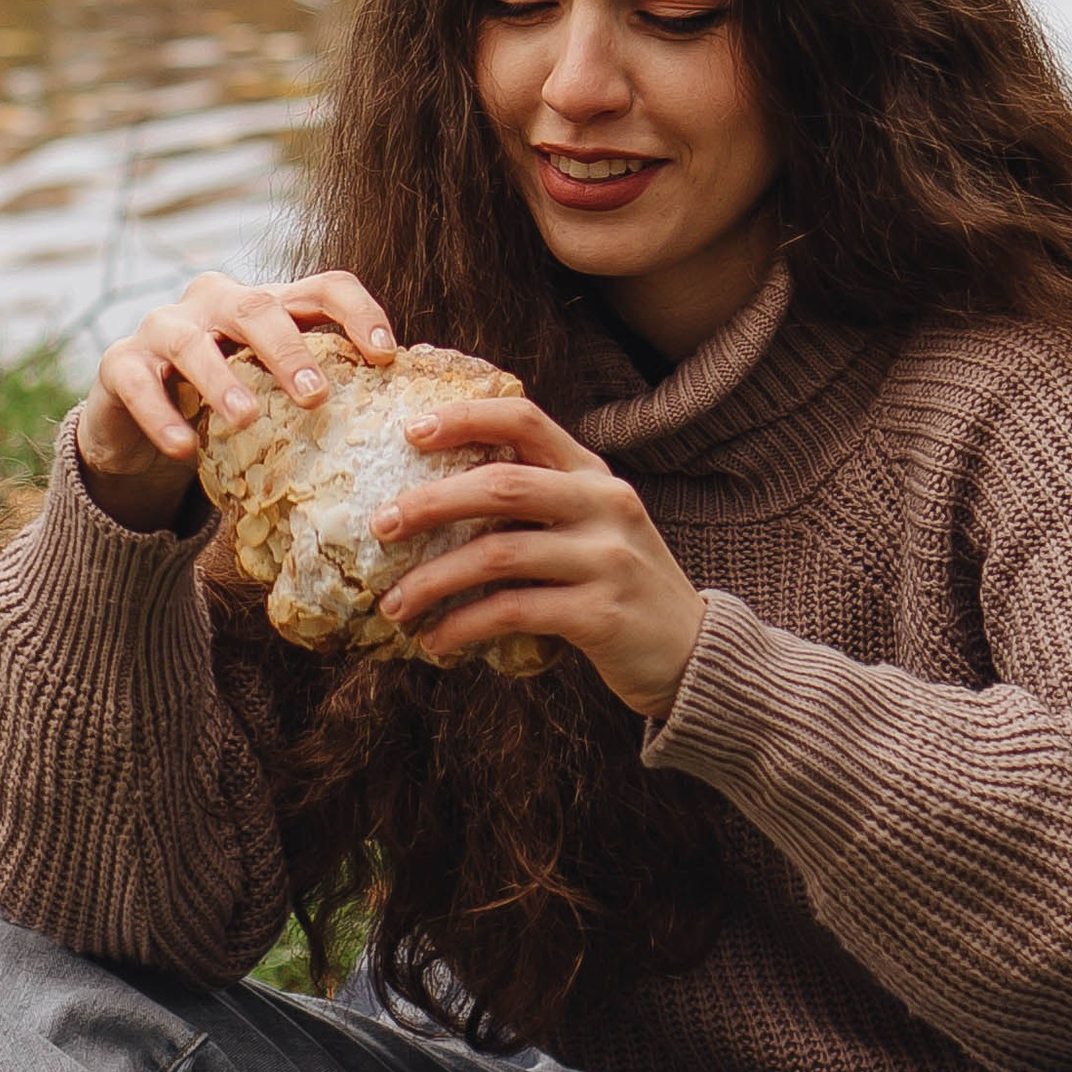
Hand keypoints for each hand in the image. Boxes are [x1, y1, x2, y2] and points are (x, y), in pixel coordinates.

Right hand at [74, 270, 398, 534]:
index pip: (323, 288)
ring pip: (193, 342)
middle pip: (257, 307)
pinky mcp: (120, 365)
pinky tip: (183, 449)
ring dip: (222, 381)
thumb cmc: (223, 404)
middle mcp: (215, 302)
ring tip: (246, 419)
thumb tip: (404, 420)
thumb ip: (319, 389)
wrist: (136, 425)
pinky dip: (162, 416)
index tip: (387, 356)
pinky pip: (141, 385)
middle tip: (316, 396)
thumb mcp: (272, 391)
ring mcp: (163, 329)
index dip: (359, 313)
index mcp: (267, 304)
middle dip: (289, 350)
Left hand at [371, 396, 707, 718]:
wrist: (691, 654)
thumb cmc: (618, 586)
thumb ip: (538, 505)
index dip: (466, 417)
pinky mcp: (602, 614)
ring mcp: (607, 558)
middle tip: (379, 526)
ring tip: (393, 605)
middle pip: (502, 485)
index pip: (526, 421)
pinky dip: (463, 626)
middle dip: (430, 503)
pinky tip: (436, 641)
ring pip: (498, 554)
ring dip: (433, 580)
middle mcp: (605, 505)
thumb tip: (435, 500)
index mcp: (594, 475)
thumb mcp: (591, 528)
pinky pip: (513, 611)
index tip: (411, 432)